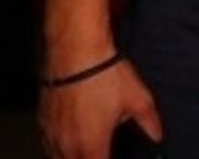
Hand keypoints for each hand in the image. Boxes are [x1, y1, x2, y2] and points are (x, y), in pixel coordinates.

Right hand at [38, 57, 162, 158]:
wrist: (75, 50)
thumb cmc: (106, 76)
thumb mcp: (137, 98)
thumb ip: (149, 122)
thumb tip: (157, 136)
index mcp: (92, 146)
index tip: (111, 157)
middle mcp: (67, 145)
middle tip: (101, 153)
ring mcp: (51, 133)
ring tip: (85, 152)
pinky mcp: (41, 120)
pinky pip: (47, 145)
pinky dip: (57, 149)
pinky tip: (67, 143)